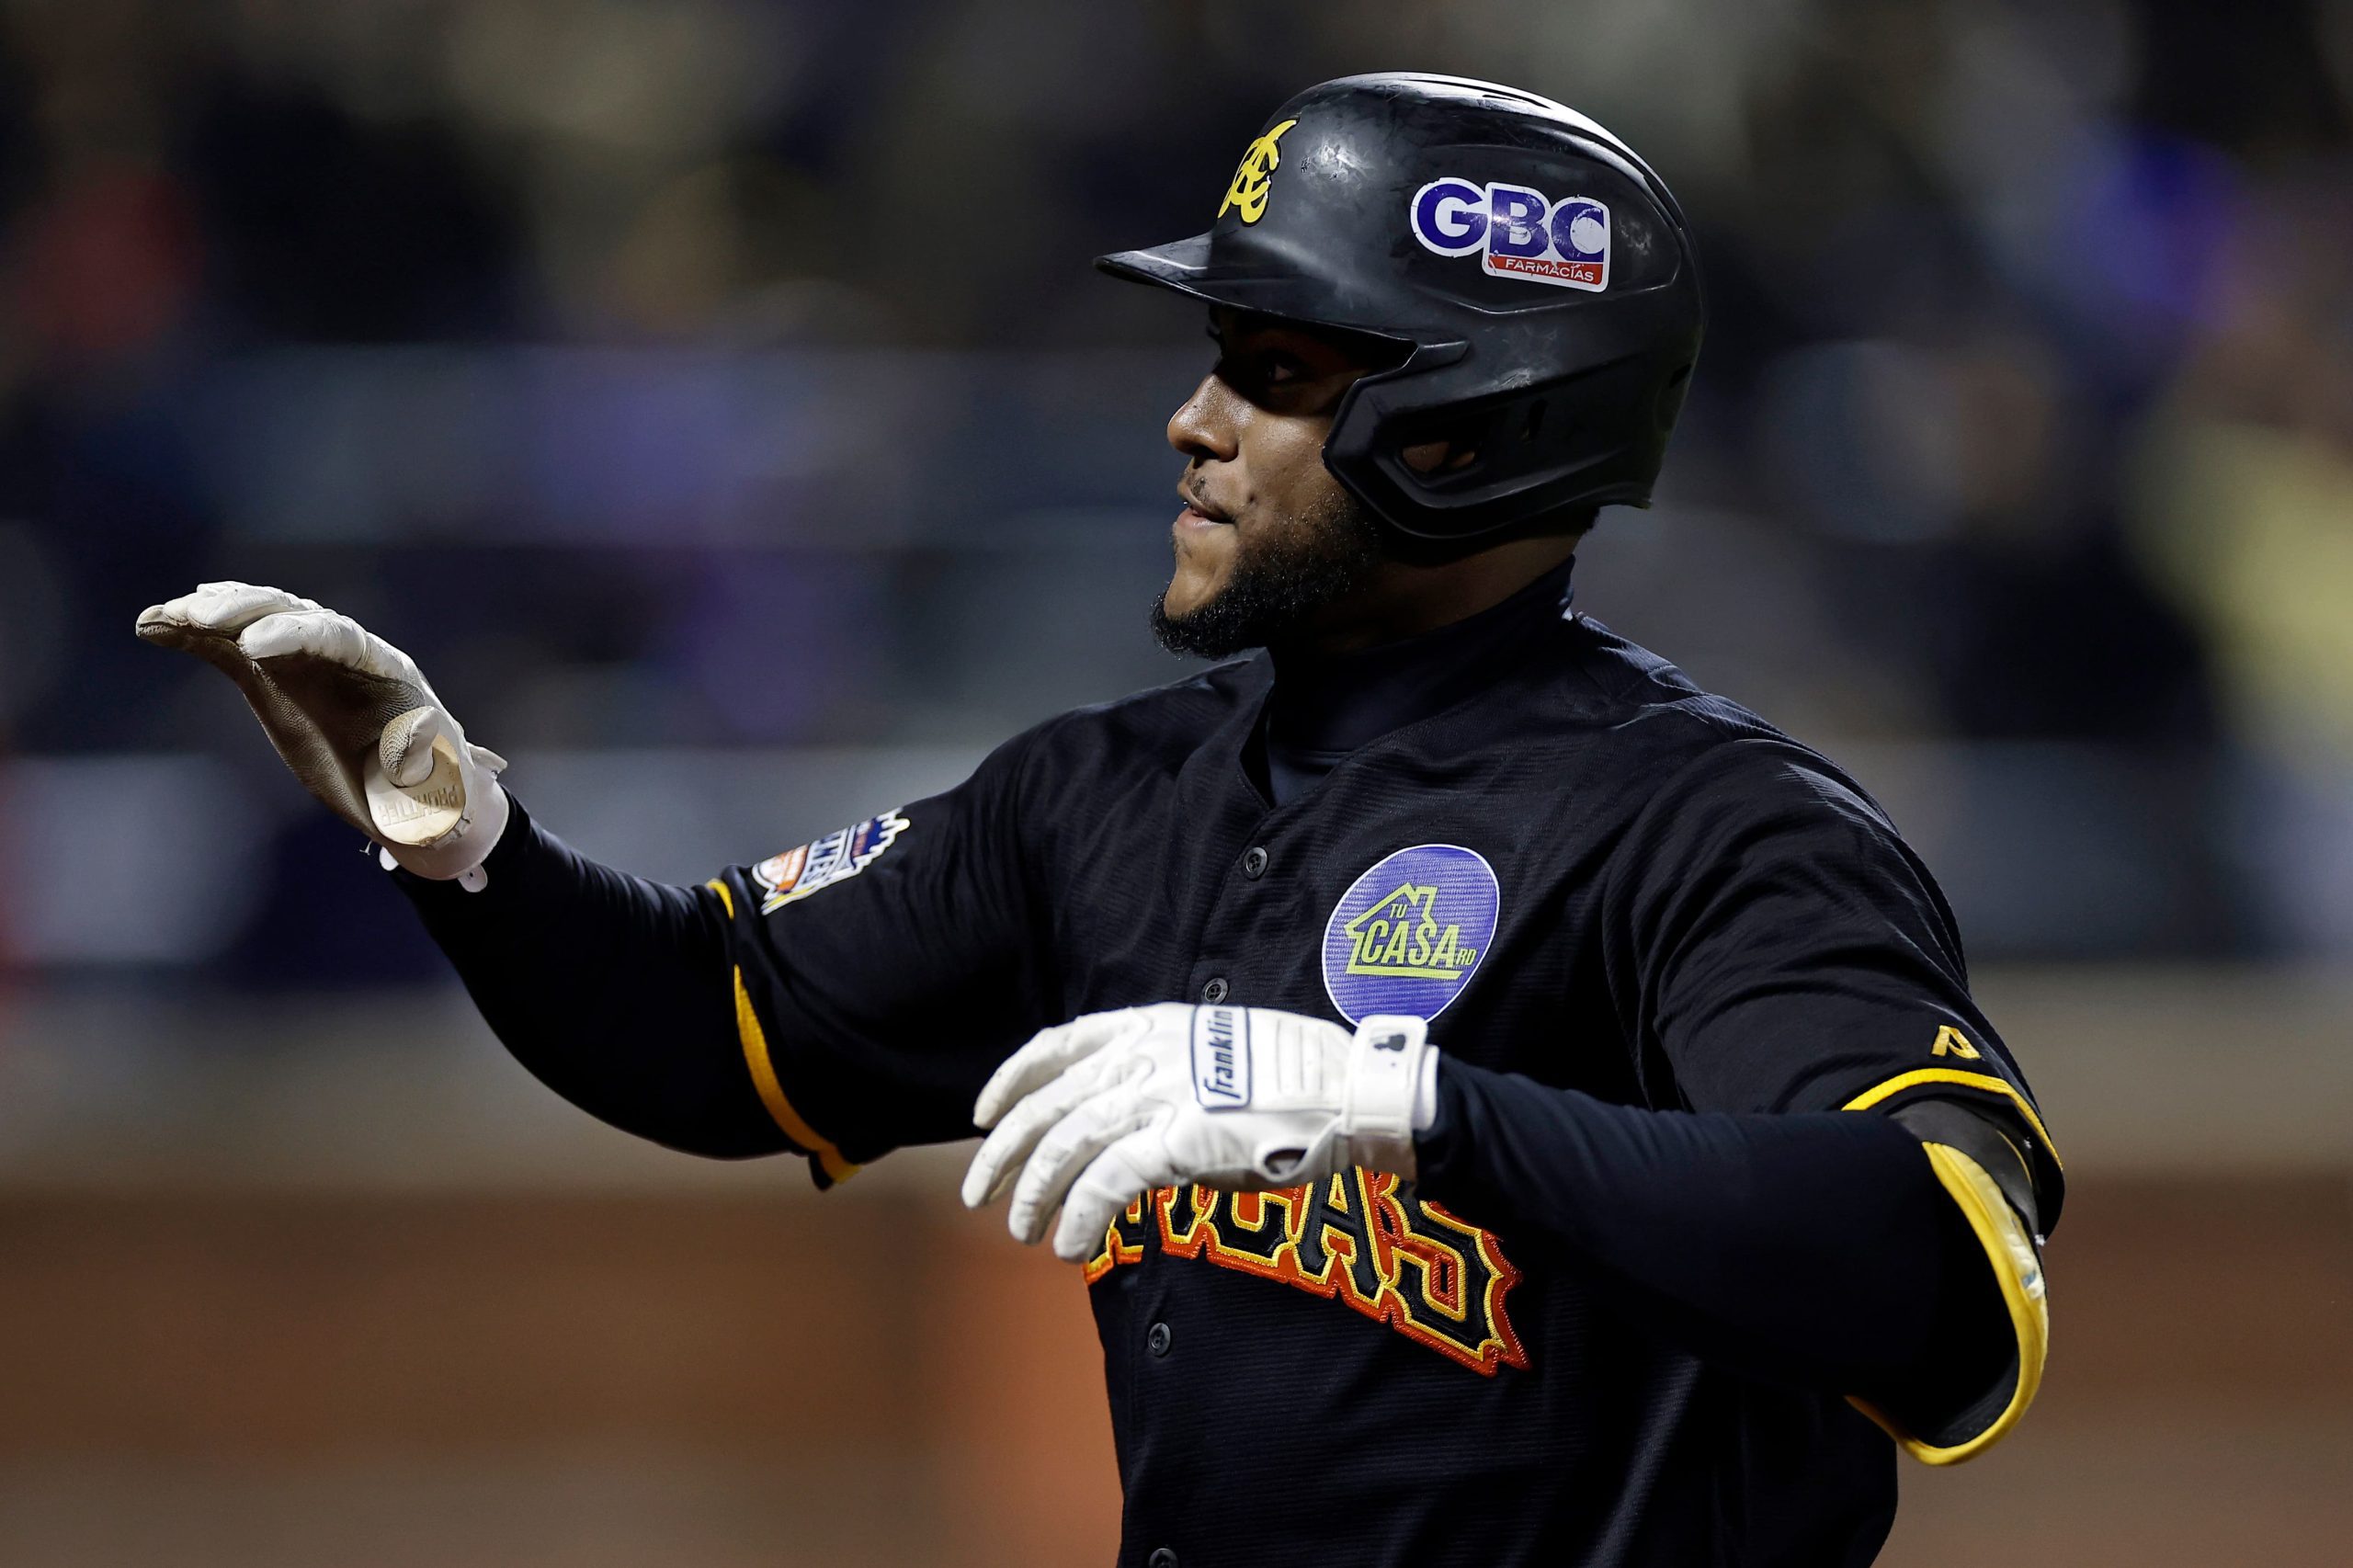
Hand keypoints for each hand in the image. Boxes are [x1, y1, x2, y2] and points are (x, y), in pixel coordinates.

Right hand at [136, 581, 508, 880]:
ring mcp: (306, 661)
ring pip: (258, 620)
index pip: (341, 637)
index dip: (298, 634)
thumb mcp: (432, 785)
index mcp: (388, 672)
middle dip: (247, 612)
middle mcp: (344, 655)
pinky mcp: (272, 677)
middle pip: (295, 615)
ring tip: (165, 616)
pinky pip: (230, 648)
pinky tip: (154, 624)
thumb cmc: (429, 794)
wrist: (415, 799)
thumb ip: (422, 765)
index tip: (255, 646)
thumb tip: (417, 743)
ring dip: (212, 615)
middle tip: (200, 618)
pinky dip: (194, 635)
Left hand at [961, 1003, 1434, 1261]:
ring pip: (1064, 1147)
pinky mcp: (1178, 1142)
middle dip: (1004, 1154)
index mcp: (1152, 1026)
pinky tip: (1071, 1245)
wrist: (1352, 1092)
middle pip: (1047, 1104)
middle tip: (979, 1194)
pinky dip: (1079, 1217)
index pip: (1058, 1045)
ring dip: (1034, 1195)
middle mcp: (1145, 1056)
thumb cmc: (1300, 1079)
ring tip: (1023, 1230)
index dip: (1012, 1080)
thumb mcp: (1221, 1052)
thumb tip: (1134, 1123)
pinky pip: (1105, 1185)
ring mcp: (1160, 1096)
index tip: (985, 1114)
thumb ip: (1168, 1076)